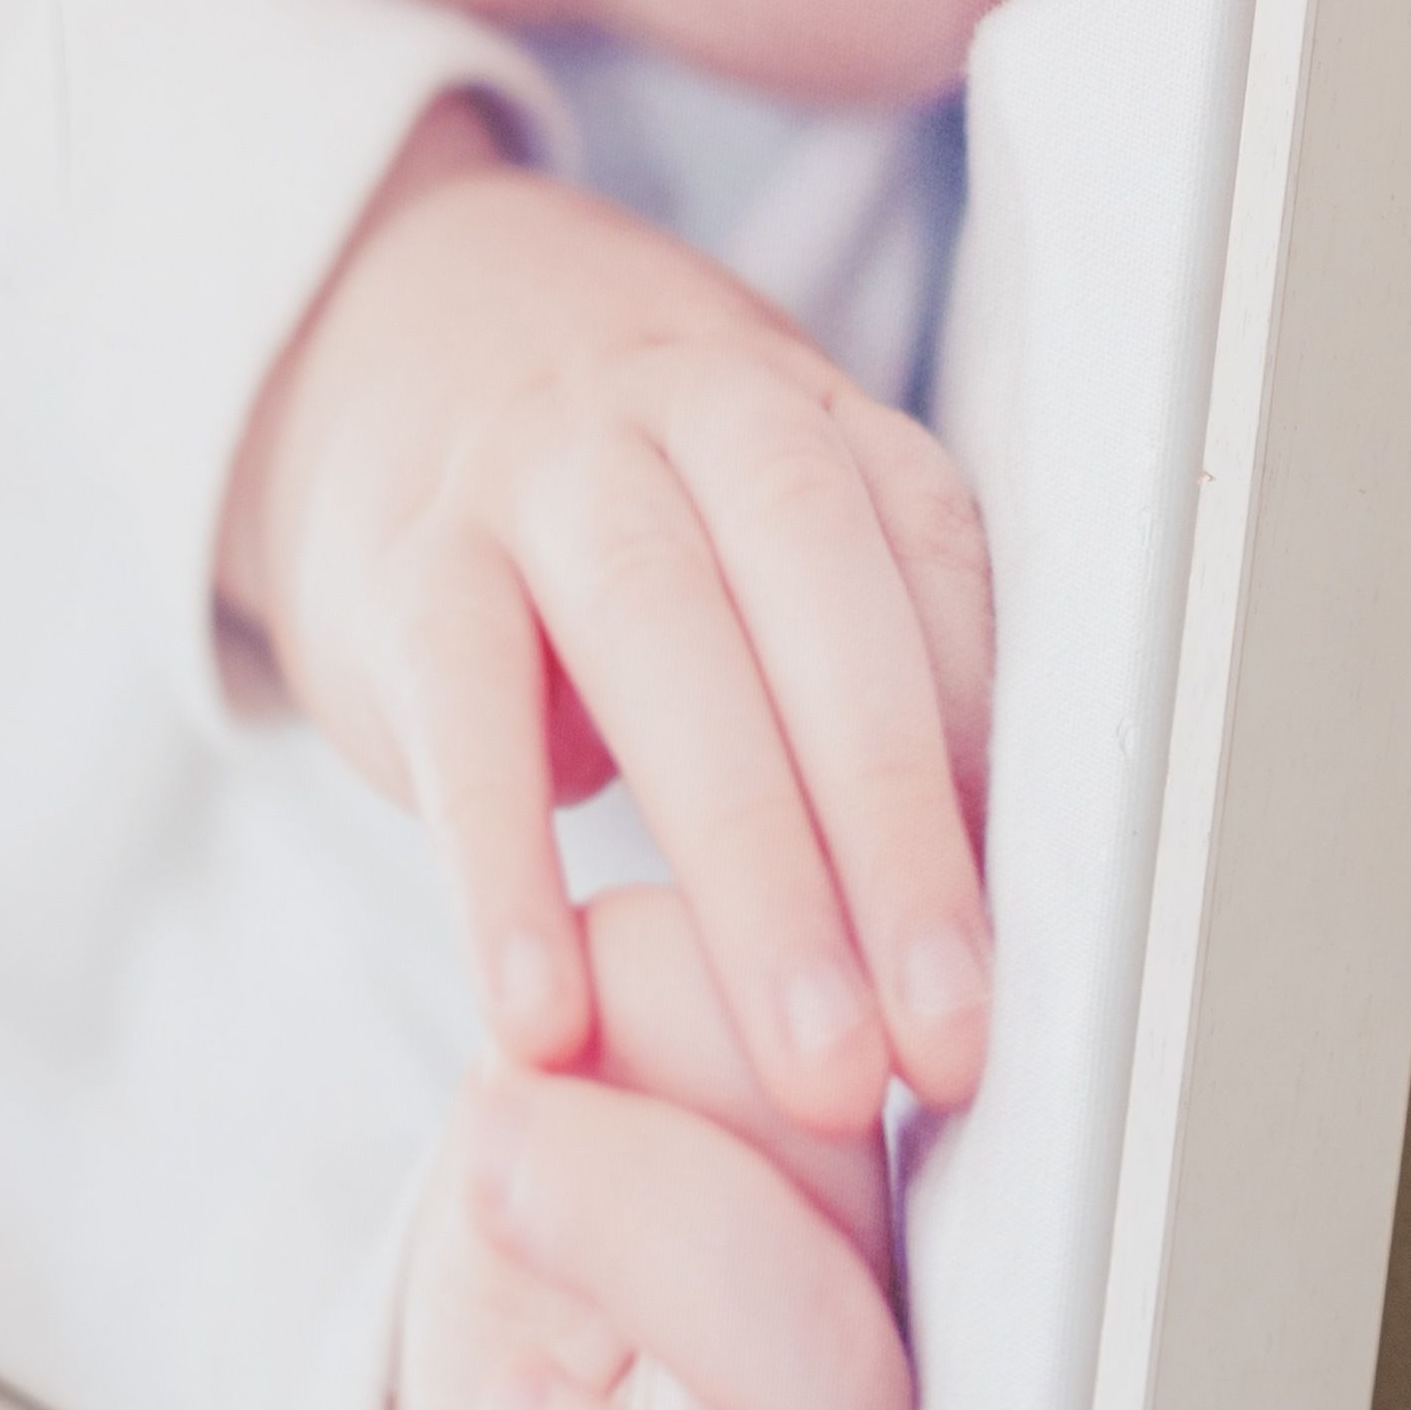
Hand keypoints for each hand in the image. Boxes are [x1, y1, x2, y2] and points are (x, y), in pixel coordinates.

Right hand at [223, 105, 994, 1139]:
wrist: (396, 345)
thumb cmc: (630, 511)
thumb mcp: (760, 547)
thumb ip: (873, 690)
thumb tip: (984, 935)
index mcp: (822, 429)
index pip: (934, 585)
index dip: (987, 781)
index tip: (1015, 973)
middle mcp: (700, 417)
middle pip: (818, 608)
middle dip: (892, 839)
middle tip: (936, 1045)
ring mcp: (545, 474)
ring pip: (658, 641)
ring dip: (749, 867)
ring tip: (803, 1064)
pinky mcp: (407, 564)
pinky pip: (463, 713)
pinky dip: (506, 870)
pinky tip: (546, 1014)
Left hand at [365, 894, 912, 1409]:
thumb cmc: (541, 1390)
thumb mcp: (538, 1215)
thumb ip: (593, 1078)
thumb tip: (613, 941)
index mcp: (832, 1310)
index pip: (855, 1183)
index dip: (762, 1074)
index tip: (581, 986)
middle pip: (850, 1381)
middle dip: (682, 1240)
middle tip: (504, 1148)